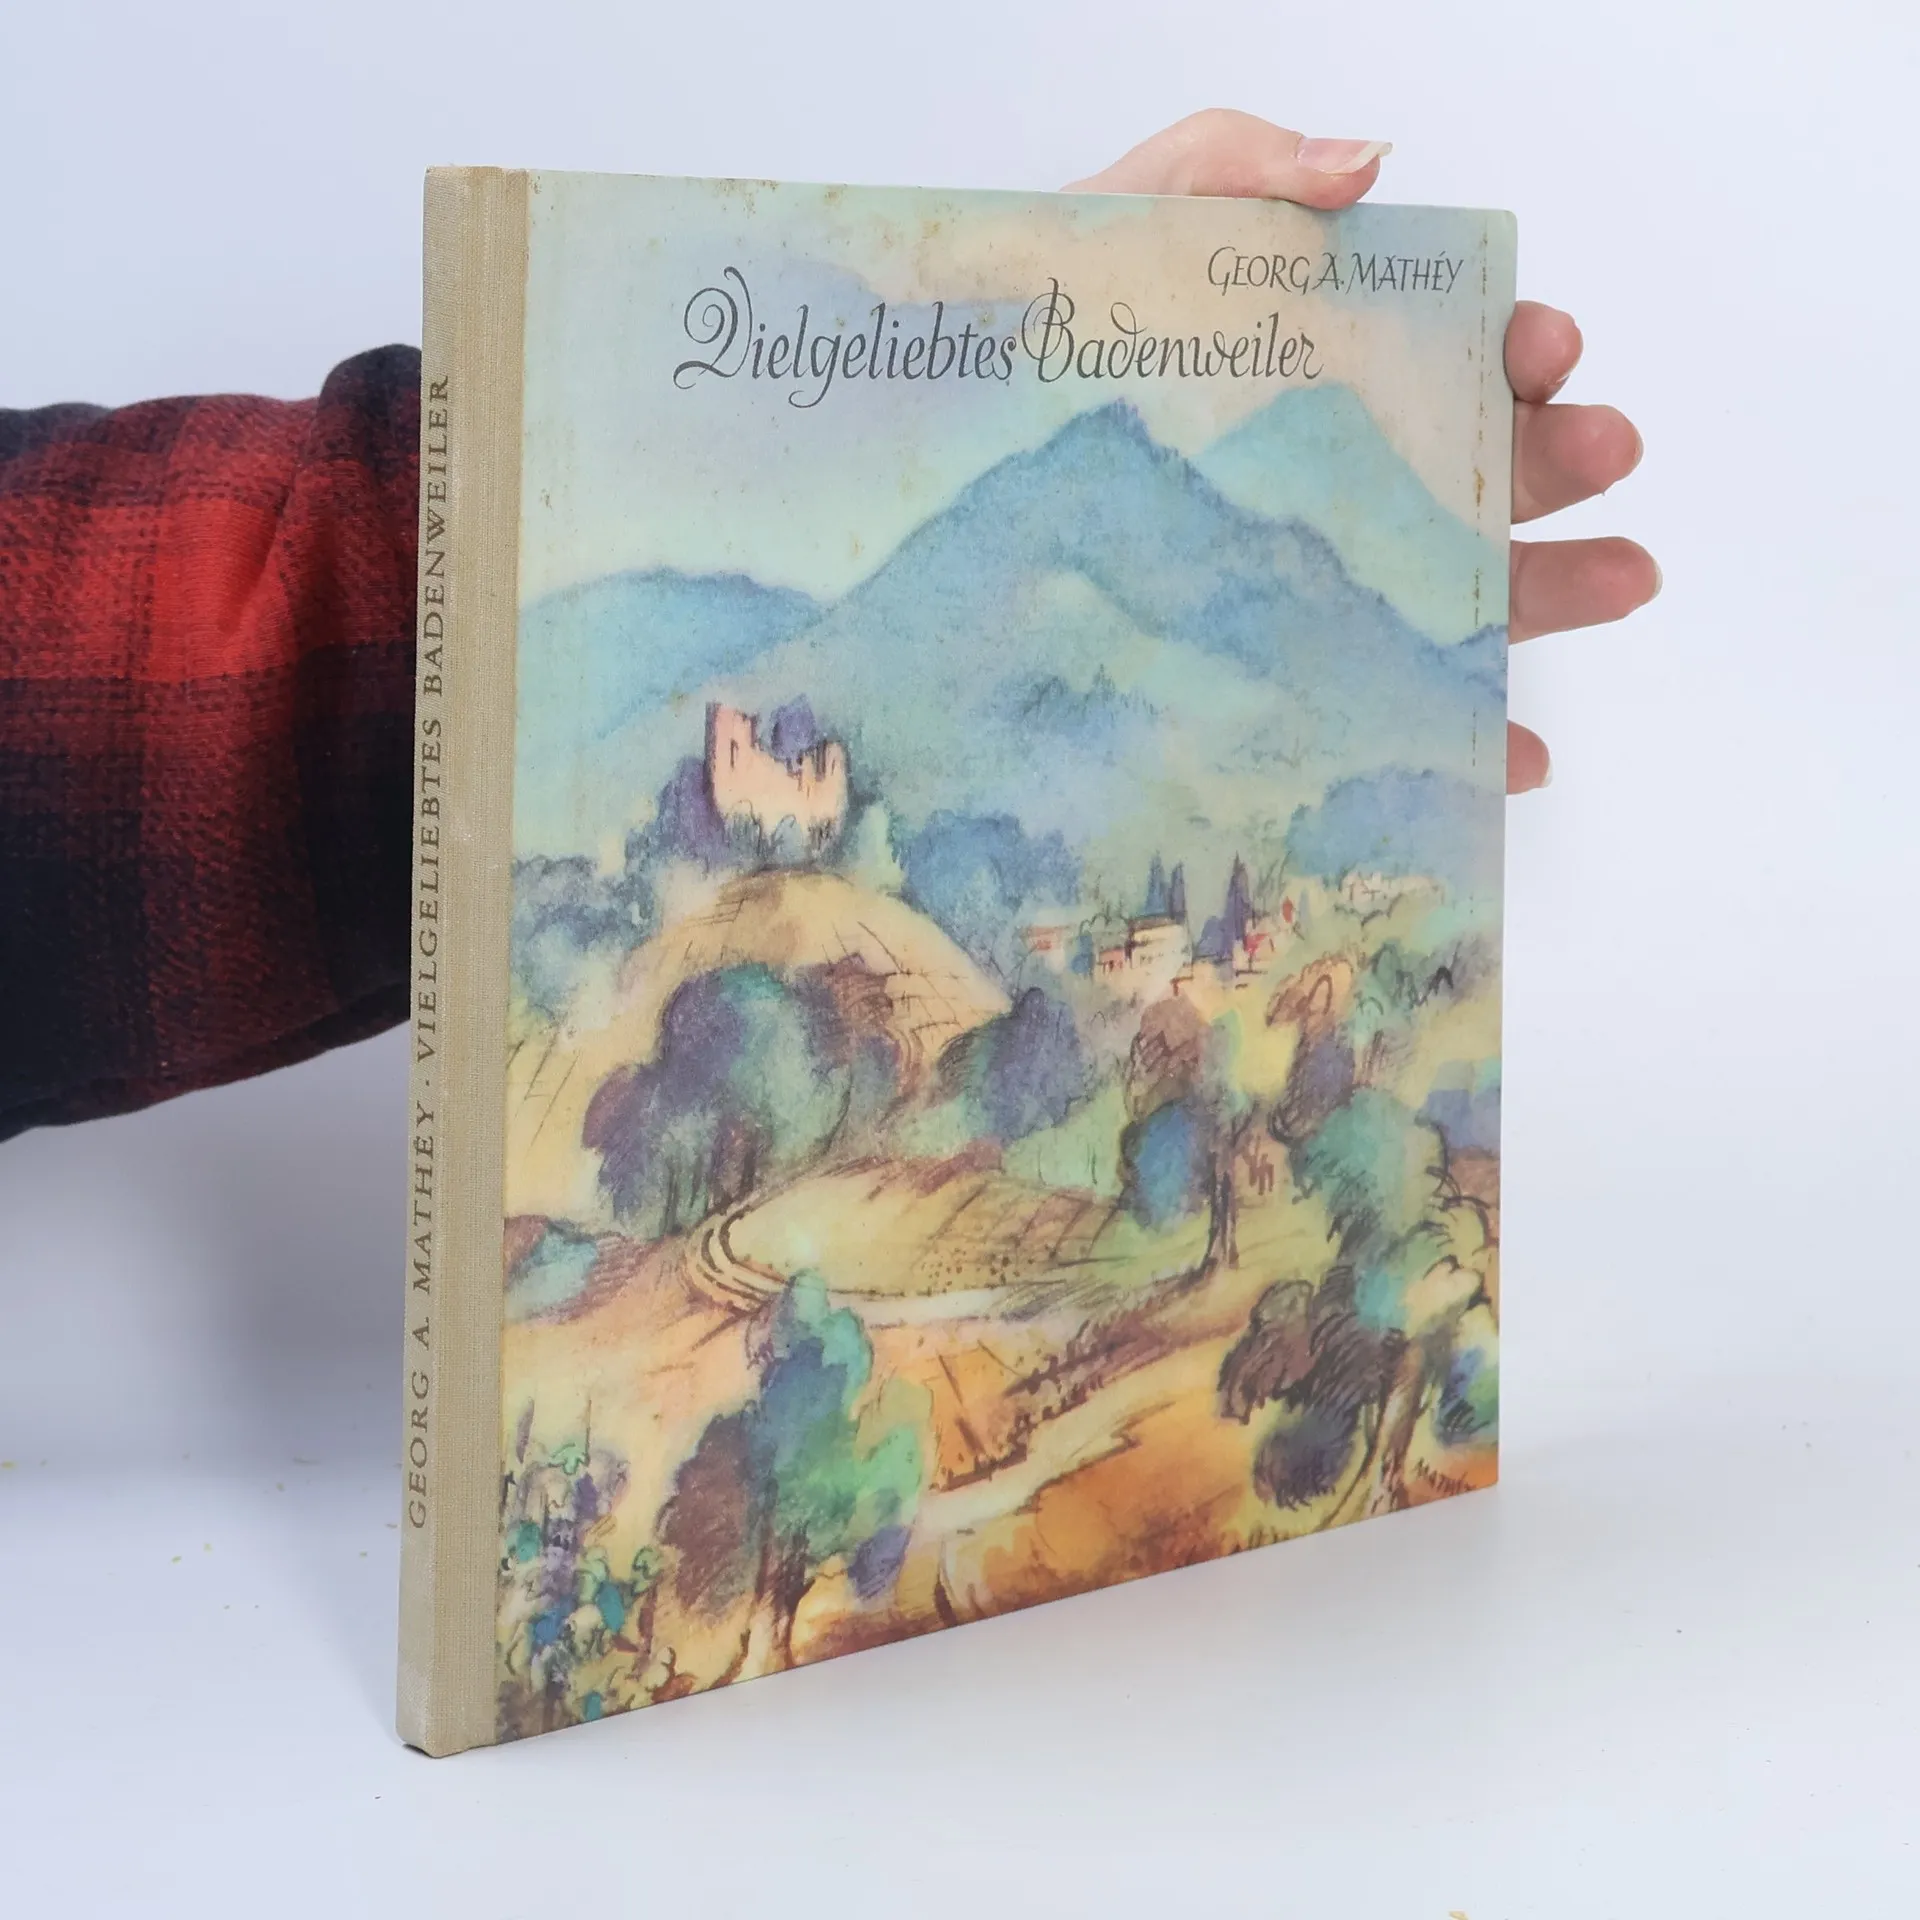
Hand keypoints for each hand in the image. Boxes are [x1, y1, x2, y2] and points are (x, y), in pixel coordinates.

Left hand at [1068, 110, 1654, 794]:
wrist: (912, 502)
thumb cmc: (1016, 361)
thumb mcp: (1113, 226)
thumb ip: (1232, 170)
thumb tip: (1368, 165)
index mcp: (1310, 372)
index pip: (1441, 353)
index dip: (1510, 344)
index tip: (1540, 345)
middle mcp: (1326, 483)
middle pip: (1473, 470)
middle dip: (1555, 458)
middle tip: (1601, 449)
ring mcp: (1306, 590)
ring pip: (1459, 592)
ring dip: (1553, 589)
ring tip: (1624, 578)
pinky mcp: (1271, 690)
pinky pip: (1384, 719)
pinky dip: (1461, 739)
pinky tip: (1511, 751)